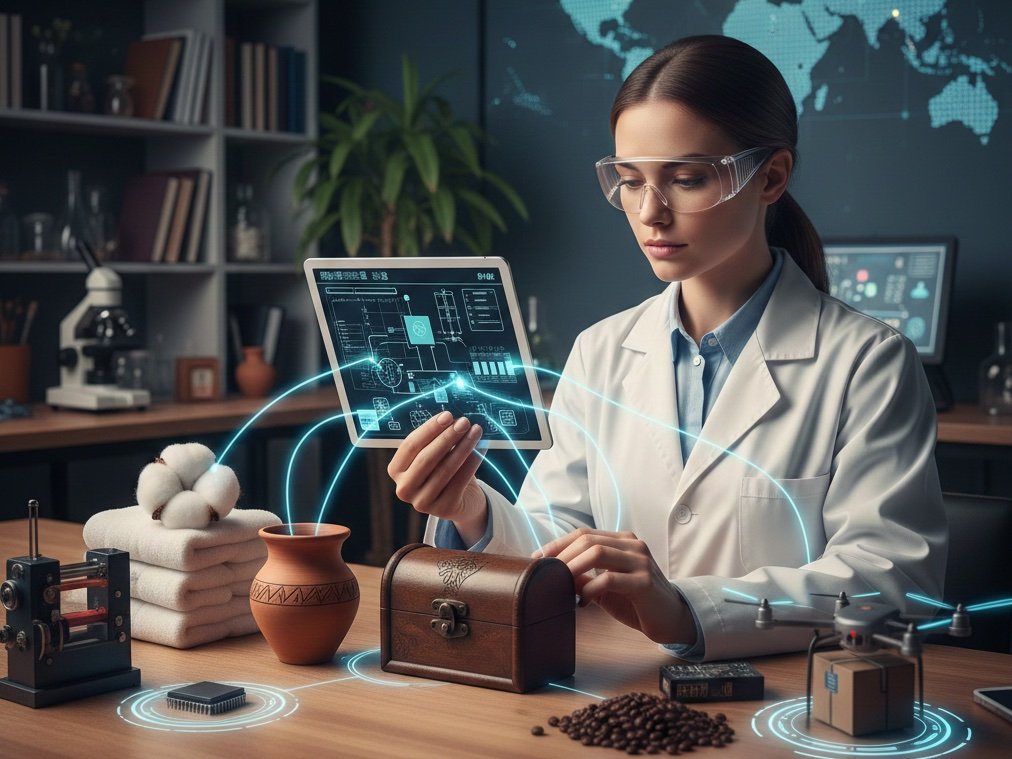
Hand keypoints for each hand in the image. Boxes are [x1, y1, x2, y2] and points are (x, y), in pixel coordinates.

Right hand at [387, 411, 487, 542]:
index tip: (447, 416)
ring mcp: (422, 502)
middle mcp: (404, 489)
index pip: (410, 445)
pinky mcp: (443, 509)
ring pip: (445, 469)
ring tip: (475, 431)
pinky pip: (460, 481)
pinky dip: (472, 462)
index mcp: (396, 470)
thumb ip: (436, 440)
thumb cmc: (445, 470)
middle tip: (464, 422)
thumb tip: (451, 420)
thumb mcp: (435, 455)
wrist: (462, 500)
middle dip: (447, 437)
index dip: (429, 429)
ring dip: (463, 447)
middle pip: (426, 457)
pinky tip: (480, 449)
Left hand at [537, 527, 695, 644]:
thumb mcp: (606, 586)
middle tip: (545, 574)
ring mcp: (640, 561)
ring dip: (573, 568)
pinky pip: (609, 579)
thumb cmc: (637, 601)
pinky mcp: (644, 582)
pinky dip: (590, 589)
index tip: (538, 558)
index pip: (585, 533)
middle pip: (588, 540)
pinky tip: (583, 601)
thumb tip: (553, 573)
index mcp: (623, 541)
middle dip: (562, 556)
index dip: (559, 544)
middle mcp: (633, 545)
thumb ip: (584, 576)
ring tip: (561, 584)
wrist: (672, 619)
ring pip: (597, 553)